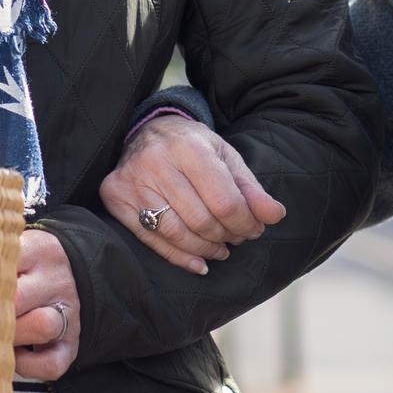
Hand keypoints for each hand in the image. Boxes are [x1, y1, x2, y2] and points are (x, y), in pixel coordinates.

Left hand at [15, 230, 80, 380]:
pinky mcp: (71, 345)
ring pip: (43, 326)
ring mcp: (67, 314)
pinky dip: (28, 367)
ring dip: (10, 337)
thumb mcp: (11, 250)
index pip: (6, 260)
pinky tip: (12, 357)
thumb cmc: (23, 266)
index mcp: (38, 250)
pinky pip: (52, 363)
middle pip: (19, 297)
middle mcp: (56, 280)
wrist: (70, 275)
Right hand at [100, 115, 285, 275]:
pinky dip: (180, 257)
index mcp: (189, 148)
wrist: (148, 131)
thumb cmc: (193, 147)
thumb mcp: (226, 158)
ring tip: (220, 249)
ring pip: (177, 233)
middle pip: (202, 221)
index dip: (245, 223)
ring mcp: (132, 182)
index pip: (225, 202)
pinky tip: (199, 262)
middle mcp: (156, 163)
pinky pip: (152, 240)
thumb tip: (275, 216)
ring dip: (205, 249)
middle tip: (236, 238)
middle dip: (226, 236)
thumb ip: (251, 189)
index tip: (254, 229)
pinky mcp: (116, 198)